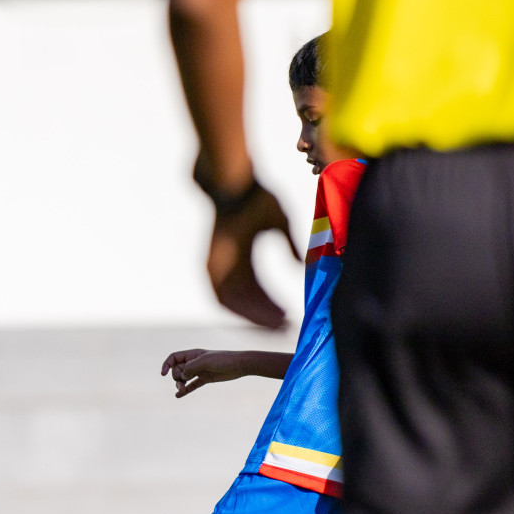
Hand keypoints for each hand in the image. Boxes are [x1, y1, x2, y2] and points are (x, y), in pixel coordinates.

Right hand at [162, 348, 246, 396]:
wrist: (239, 365)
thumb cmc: (222, 359)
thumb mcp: (204, 361)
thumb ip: (190, 367)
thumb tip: (181, 376)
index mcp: (192, 354)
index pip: (174, 358)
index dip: (166, 365)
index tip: (163, 373)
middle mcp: (194, 362)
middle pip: (177, 370)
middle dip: (176, 377)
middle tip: (182, 381)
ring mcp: (199, 371)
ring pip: (184, 378)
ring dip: (180, 384)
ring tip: (181, 390)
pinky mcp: (205, 379)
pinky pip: (192, 385)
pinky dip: (185, 390)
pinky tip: (178, 395)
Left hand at [206, 185, 296, 328]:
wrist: (232, 184)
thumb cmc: (257, 197)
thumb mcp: (279, 223)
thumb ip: (289, 245)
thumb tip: (302, 265)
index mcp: (241, 256)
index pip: (256, 289)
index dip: (270, 304)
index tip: (287, 316)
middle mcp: (227, 265)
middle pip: (245, 301)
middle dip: (265, 316)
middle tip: (285, 329)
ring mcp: (218, 267)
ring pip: (236, 304)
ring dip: (256, 317)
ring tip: (278, 327)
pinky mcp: (212, 267)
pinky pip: (225, 298)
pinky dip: (244, 310)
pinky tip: (263, 317)